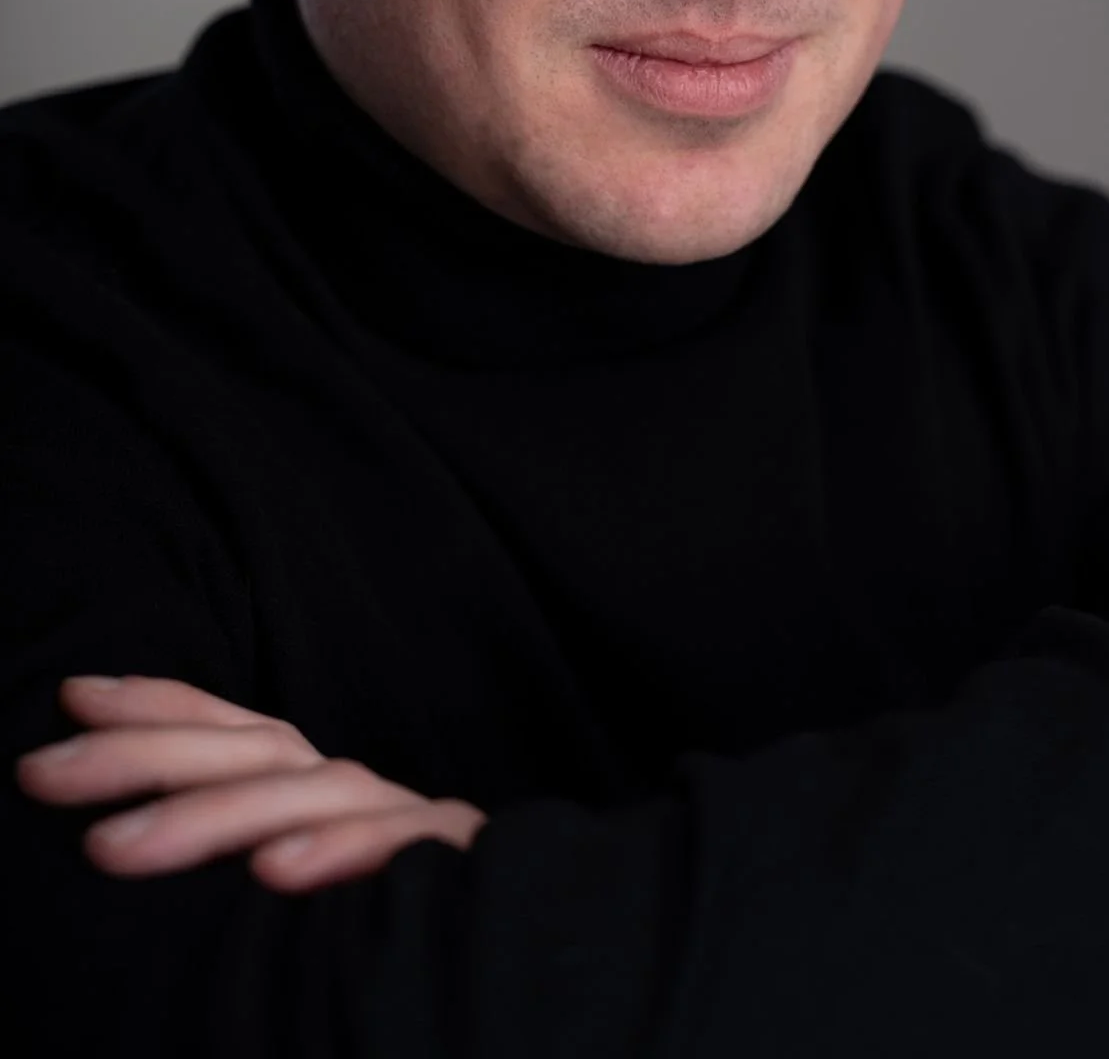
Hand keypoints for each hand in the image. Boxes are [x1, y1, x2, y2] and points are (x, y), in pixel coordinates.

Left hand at [14, 674, 487, 891]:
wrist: (526, 949)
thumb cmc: (389, 930)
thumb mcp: (293, 871)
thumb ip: (240, 844)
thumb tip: (122, 836)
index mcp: (315, 789)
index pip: (234, 729)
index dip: (157, 702)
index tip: (72, 694)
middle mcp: (357, 791)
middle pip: (251, 750)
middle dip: (144, 755)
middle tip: (42, 774)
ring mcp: (409, 821)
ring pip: (308, 796)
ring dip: (211, 816)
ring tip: (114, 849)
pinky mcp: (457, 860)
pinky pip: (399, 850)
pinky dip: (339, 853)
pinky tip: (274, 873)